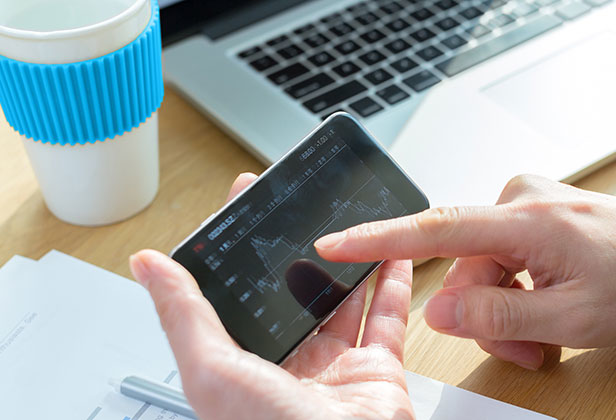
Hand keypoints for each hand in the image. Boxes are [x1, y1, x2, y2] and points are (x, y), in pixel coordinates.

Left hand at [129, 173, 414, 419]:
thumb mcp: (211, 370)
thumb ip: (184, 314)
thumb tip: (148, 266)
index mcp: (241, 366)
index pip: (236, 295)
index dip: (240, 250)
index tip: (242, 207)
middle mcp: (288, 366)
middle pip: (293, 295)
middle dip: (297, 251)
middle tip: (300, 207)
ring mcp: (334, 367)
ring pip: (343, 302)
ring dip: (348, 263)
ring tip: (348, 224)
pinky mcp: (378, 370)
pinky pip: (388, 319)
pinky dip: (394, 284)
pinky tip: (392, 255)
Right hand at [314, 174, 615, 369]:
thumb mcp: (572, 318)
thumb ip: (500, 316)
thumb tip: (440, 311)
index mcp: (526, 220)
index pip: (435, 229)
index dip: (377, 238)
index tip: (333, 242)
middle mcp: (517, 201)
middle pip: (464, 271)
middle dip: (487, 318)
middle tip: (528, 351)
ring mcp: (524, 205)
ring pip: (482, 272)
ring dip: (505, 311)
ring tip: (546, 336)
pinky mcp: (530, 214)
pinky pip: (502, 260)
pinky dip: (516, 292)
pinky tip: (546, 308)